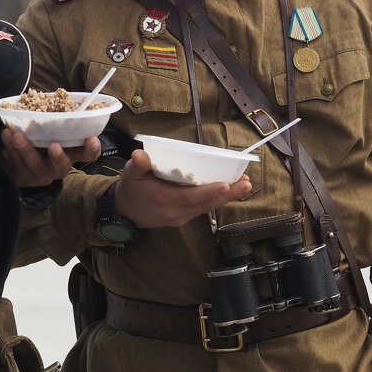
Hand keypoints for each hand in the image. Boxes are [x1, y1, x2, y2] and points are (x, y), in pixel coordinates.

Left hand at [1, 128, 100, 187]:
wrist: (23, 165)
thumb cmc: (43, 139)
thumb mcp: (54, 131)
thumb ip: (58, 121)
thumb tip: (59, 97)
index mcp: (71, 154)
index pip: (88, 154)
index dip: (92, 149)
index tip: (92, 139)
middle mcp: (57, 167)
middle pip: (61, 166)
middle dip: (58, 156)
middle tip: (53, 145)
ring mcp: (39, 174)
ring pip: (34, 165)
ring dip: (25, 150)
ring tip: (15, 135)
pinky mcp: (21, 177)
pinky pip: (15, 165)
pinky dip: (9, 149)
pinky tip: (6, 136)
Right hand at [114, 148, 250, 227]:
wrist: (125, 212)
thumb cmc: (131, 189)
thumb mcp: (131, 174)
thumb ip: (138, 165)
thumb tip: (140, 155)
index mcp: (165, 200)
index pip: (190, 197)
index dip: (209, 192)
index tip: (225, 185)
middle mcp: (176, 212)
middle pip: (206, 204)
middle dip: (228, 194)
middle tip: (246, 183)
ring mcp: (181, 216)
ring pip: (208, 207)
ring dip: (227, 197)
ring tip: (244, 184)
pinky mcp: (184, 217)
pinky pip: (203, 208)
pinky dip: (217, 199)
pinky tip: (229, 190)